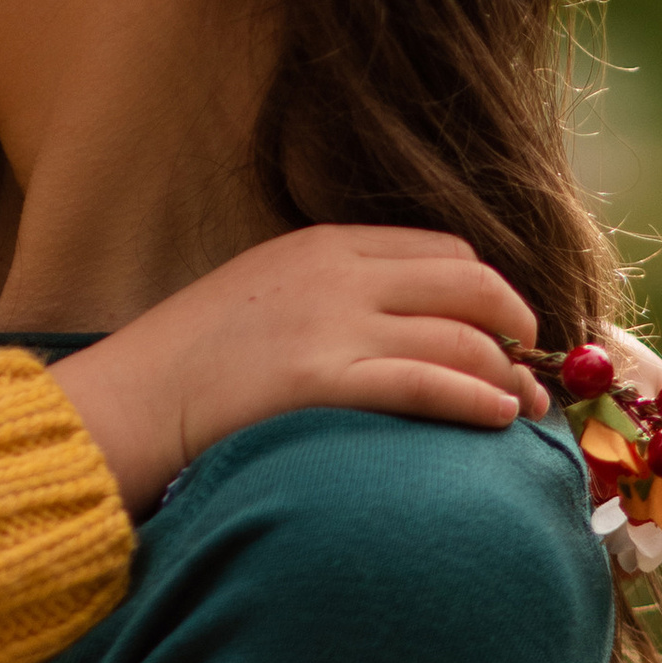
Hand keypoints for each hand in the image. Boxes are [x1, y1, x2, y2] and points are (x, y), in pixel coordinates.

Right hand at [50, 226, 547, 511]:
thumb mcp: (263, 296)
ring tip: (524, 404)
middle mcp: (336, 274)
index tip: (506, 324)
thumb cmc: (191, 362)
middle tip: (531, 361)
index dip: (487, 287)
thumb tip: (400, 323)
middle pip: (467, 282)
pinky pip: (431, 384)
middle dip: (515, 322)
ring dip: (508, 373)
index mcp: (321, 244)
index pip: (441, 248)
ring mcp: (331, 325)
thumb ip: (329, 294)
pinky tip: (498, 418)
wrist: (129, 400)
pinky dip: (478, 400)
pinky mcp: (324, 380)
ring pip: (460, 338)